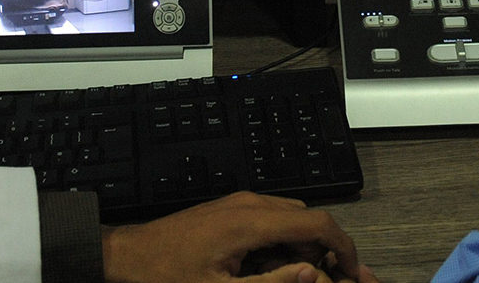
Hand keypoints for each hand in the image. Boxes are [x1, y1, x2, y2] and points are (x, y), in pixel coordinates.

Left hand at [101, 191, 379, 282]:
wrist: (127, 256)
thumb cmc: (165, 274)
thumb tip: (312, 276)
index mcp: (251, 222)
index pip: (317, 223)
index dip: (343, 246)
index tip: (351, 269)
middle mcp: (249, 204)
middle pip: (308, 218)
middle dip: (323, 248)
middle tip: (321, 278)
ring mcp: (239, 203)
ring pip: (291, 216)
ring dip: (301, 244)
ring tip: (291, 274)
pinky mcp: (230, 209)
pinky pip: (271, 217)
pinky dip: (281, 238)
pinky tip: (267, 265)